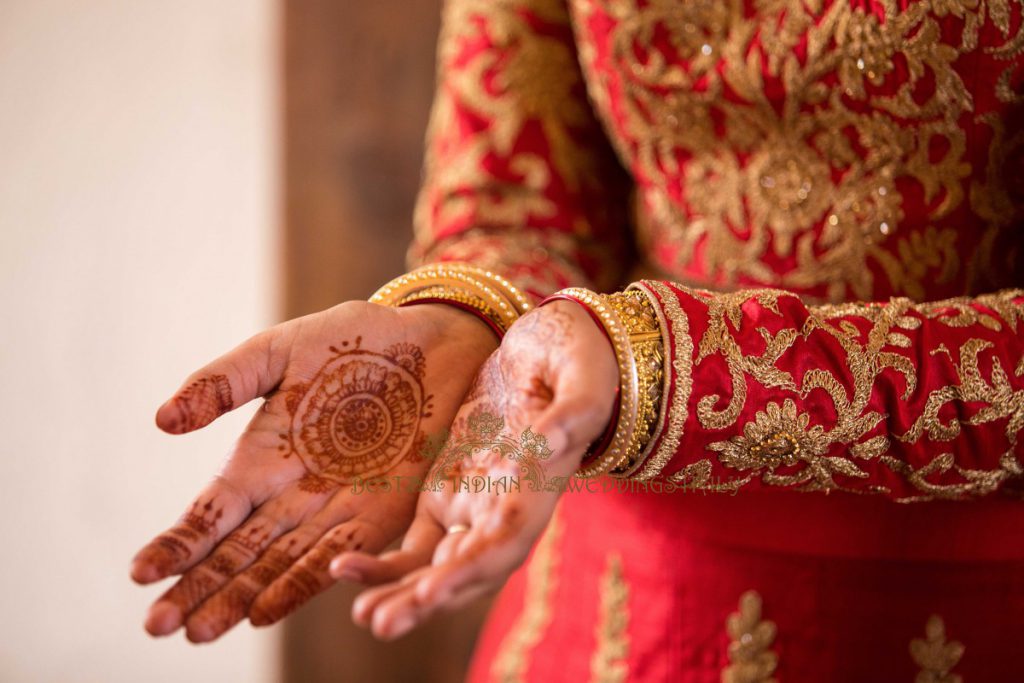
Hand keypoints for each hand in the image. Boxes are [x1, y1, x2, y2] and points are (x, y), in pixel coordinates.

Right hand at [131, 300, 495, 641]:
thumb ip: (225, 383)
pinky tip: (267, 612)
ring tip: (200, 631)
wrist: (433, 338)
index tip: (138, 574)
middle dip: (198, 588)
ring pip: (278, 564)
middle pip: (238, 552)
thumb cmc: (354, 339)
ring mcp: (336, 507)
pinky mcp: (384, 511)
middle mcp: (292, 494)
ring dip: (240, 597)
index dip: (177, 544)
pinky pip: (340, 554)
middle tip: (157, 626)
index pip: (211, 513)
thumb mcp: (279, 352)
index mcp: (262, 458)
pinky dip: (302, 584)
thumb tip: (161, 421)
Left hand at [332, 301, 616, 639]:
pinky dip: (382, 559)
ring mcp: (473, 505)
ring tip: (360, 613)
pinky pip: (414, 539)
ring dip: (398, 591)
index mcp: (538, 489)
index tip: (430, 592)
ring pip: (435, 564)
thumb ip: (574, 410)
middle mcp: (506, 512)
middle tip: (378, 623)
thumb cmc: (576, 360)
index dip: (470, 571)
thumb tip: (552, 439)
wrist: (550, 348)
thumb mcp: (584, 376)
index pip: (505, 543)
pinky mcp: (446, 491)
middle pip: (466, 569)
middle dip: (425, 600)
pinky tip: (342, 566)